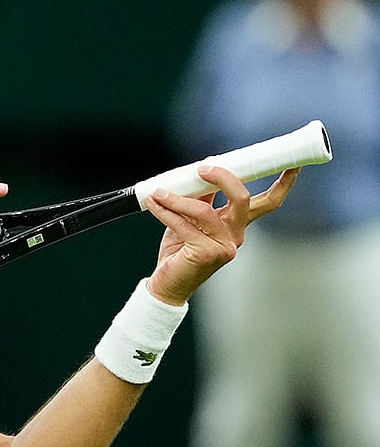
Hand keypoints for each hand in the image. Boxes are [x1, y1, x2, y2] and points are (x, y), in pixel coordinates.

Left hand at [142, 165, 298, 304]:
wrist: (167, 283)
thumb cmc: (180, 251)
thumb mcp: (191, 219)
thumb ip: (200, 198)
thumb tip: (201, 172)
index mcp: (238, 225)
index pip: (267, 202)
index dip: (283, 183)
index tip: (293, 163)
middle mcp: (236, 235)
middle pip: (242, 199)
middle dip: (225, 177)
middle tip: (203, 167)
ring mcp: (223, 246)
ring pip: (204, 211)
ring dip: (178, 198)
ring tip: (159, 192)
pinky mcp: (205, 254)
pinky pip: (184, 224)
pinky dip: (165, 211)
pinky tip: (154, 204)